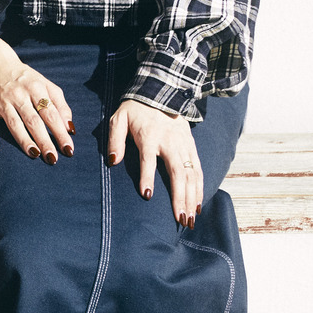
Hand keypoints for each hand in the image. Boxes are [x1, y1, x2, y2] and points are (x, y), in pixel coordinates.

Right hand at [0, 48, 74, 161]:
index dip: (60, 131)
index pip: (51, 113)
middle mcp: (19, 94)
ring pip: (14, 123)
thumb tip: (70, 129)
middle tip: (53, 158)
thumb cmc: (26, 79)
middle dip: (45, 140)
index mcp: (36, 88)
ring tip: (34, 154)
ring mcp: (2, 100)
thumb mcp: (46, 85)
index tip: (68, 148)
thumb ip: (60, 105)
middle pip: (34, 120)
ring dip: (24, 140)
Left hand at [106, 99, 201, 227]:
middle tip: (180, 220)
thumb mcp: (119, 119)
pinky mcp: (191, 147)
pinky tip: (198, 204)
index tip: (147, 195)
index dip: (147, 177)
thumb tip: (113, 161)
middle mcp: (170, 142)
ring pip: (191, 174)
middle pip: (177, 173)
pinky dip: (200, 188)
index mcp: (149, 135)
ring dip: (192, 197)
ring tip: (190, 218)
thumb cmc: (135, 110)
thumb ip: (115, 139)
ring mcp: (183, 145)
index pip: (148, 159)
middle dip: (180, 197)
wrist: (160, 92)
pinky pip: (198, 170)